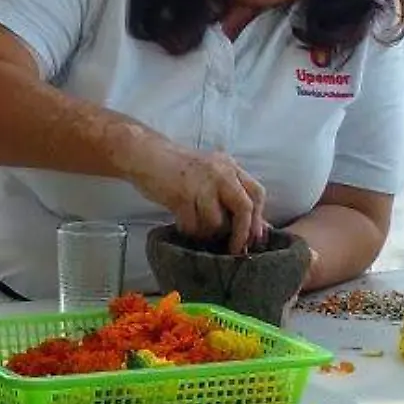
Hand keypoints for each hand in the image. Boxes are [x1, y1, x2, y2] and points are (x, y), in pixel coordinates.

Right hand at [125, 140, 267, 255]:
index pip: (256, 193)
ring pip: (216, 221)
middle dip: (241, 233)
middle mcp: (220, 173)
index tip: (253, 237)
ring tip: (196, 228)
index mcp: (230, 166)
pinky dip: (189, 230)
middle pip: (244, 208)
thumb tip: (255, 227)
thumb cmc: (178, 168)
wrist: (145, 154)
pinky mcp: (182, 195)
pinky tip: (182, 223)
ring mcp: (201, 183)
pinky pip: (193, 225)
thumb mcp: (210, 173)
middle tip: (234, 249)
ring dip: (207, 232)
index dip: (258, 218)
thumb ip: (231, 194)